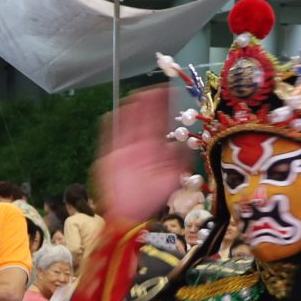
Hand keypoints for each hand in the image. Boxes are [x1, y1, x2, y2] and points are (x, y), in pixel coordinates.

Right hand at [93, 86, 182, 221]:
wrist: (128, 214)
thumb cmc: (150, 200)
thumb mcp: (172, 179)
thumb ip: (179, 160)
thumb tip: (189, 143)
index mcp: (155, 149)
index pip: (161, 122)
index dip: (165, 106)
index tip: (171, 90)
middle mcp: (141, 146)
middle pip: (146, 118)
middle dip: (151, 103)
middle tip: (157, 87)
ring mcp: (126, 149)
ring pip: (129, 123)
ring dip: (134, 109)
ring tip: (141, 95)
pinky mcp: (111, 155)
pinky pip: (111, 135)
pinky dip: (113, 124)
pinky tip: (117, 112)